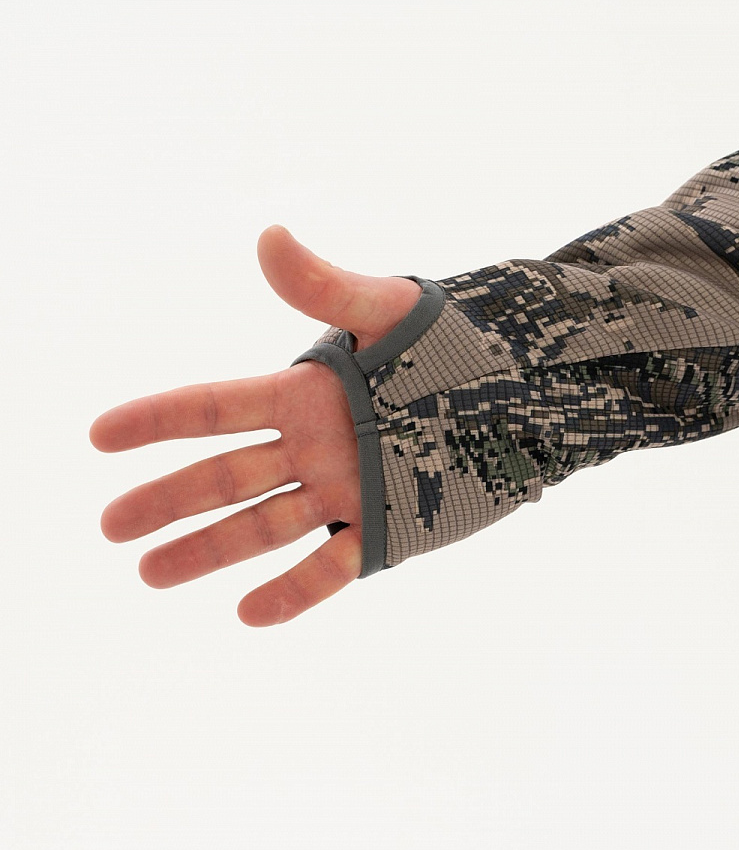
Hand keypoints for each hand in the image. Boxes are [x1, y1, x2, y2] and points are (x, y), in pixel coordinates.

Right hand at [89, 226, 421, 625]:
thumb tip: (268, 237)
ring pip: (262, 527)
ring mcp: (344, 492)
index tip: (99, 435)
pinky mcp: (386, 531)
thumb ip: (327, 287)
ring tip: (150, 574)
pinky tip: (246, 612)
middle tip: (111, 526)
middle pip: (224, 476)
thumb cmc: (458, 341)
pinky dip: (291, 592)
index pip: (214, 407)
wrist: (528, 393)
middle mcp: (313, 447)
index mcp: (306, 392)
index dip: (156, 420)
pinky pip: (329, 568)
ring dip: (207, 551)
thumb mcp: (391, 311)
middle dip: (166, 500)